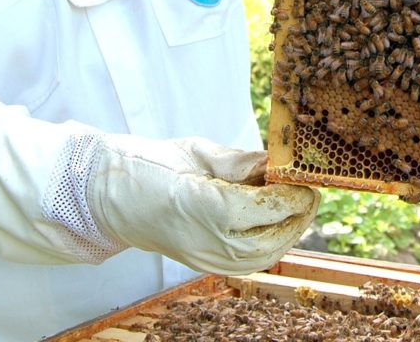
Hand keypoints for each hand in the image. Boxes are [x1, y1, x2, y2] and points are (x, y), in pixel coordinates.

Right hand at [88, 135, 318, 274]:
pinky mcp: (204, 265)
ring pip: (266, 256)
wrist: (110, 196)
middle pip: (274, 235)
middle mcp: (208, 240)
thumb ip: (242, 162)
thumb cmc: (150, 166)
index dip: (293, 191)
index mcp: (206, 205)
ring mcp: (205, 259)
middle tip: (310, 191)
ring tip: (299, 207)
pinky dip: (272, 245)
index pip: (269, 205)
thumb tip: (278, 163)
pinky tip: (277, 224)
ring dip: (290, 232)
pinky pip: (250, 263)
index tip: (304, 176)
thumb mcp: (198, 152)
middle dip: (299, 213)